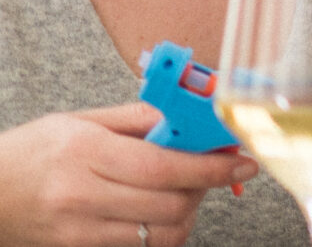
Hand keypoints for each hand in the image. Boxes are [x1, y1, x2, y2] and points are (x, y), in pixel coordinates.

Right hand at [0, 104, 259, 246]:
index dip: (212, 166)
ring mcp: (78, 231)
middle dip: (206, 188)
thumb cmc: (31, 152)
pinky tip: (158, 209)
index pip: (164, 167)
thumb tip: (193, 113)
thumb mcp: (80, 121)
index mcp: (85, 154)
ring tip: (184, 189)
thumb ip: (139, 118)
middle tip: (215, 169)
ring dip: (187, 213)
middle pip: (169, 206)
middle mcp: (81, 197)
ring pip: (159, 234)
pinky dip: (161, 231)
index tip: (243, 160)